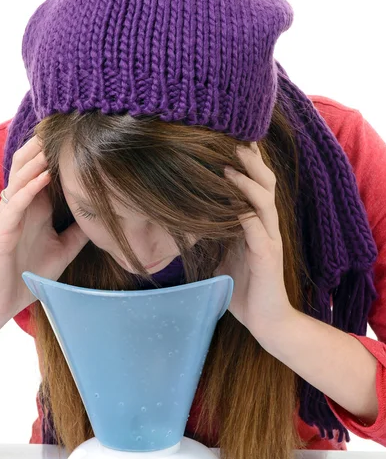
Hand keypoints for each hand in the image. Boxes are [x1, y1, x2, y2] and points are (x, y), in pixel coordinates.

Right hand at [0, 135, 88, 320]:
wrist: (2, 302)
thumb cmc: (29, 275)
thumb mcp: (63, 249)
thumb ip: (78, 232)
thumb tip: (102, 218)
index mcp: (34, 208)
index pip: (44, 173)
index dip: (56, 154)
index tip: (76, 136)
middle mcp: (19, 207)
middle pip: (27, 166)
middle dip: (42, 147)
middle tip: (62, 126)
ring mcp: (8, 216)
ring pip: (19, 178)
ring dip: (36, 160)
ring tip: (52, 142)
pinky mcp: (0, 230)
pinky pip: (14, 203)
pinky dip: (29, 187)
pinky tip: (43, 175)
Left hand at [215, 142, 294, 339]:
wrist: (265, 320)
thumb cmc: (243, 287)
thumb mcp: (223, 255)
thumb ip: (214, 235)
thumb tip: (187, 219)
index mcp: (256, 223)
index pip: (254, 184)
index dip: (246, 163)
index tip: (228, 140)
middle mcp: (266, 226)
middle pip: (264, 183)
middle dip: (250, 160)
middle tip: (231, 138)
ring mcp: (269, 240)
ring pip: (264, 200)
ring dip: (247, 180)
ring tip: (229, 163)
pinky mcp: (268, 257)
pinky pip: (258, 229)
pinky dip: (246, 212)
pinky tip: (234, 202)